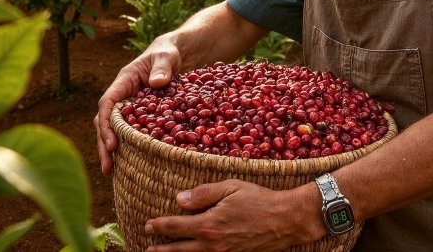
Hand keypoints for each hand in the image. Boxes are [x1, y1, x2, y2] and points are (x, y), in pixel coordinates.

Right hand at [94, 32, 181, 173]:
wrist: (173, 54)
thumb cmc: (167, 53)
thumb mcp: (166, 57)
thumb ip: (162, 68)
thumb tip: (156, 83)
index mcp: (123, 82)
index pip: (107, 103)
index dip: (107, 123)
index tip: (112, 143)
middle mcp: (122, 96)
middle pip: (105, 121)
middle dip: (103, 143)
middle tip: (107, 167)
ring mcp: (129, 107)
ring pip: (114, 129)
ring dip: (110, 149)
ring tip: (110, 171)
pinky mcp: (139, 115)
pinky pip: (129, 131)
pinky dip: (127, 146)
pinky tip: (128, 164)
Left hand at [144, 179, 323, 251]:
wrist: (285, 220)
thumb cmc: (259, 199)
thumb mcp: (230, 187)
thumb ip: (203, 193)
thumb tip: (179, 199)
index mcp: (209, 224)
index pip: (175, 226)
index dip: (159, 226)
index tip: (148, 225)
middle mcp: (212, 244)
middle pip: (178, 249)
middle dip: (160, 247)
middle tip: (147, 246)